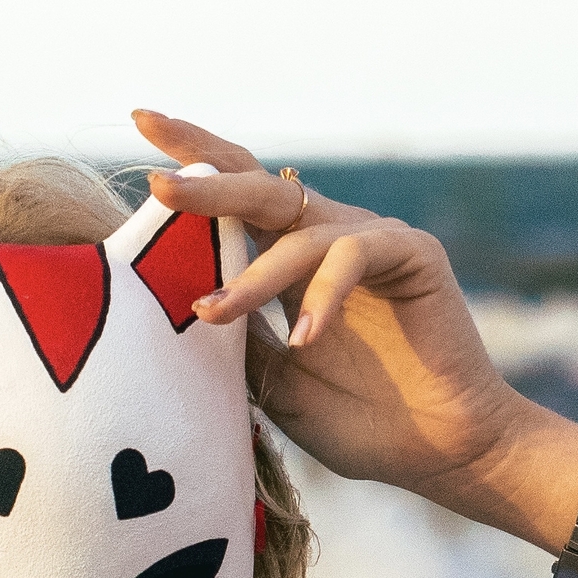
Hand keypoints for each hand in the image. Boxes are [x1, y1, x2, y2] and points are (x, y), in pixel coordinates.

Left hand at [132, 106, 524, 510]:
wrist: (439, 454)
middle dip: (203, 179)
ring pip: (297, 227)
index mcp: (291, 261)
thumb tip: (170, 296)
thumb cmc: (360, 422)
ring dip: (249, 274)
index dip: (192, 162)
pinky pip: (353, 255)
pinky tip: (305, 339)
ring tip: (212, 313)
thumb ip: (236, 334)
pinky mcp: (413, 253)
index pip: (235, 196)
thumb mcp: (272, 380)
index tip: (138, 123)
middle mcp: (327, 238)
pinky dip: (323, 293)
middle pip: (257, 186)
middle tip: (154, 180)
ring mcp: (371, 241)